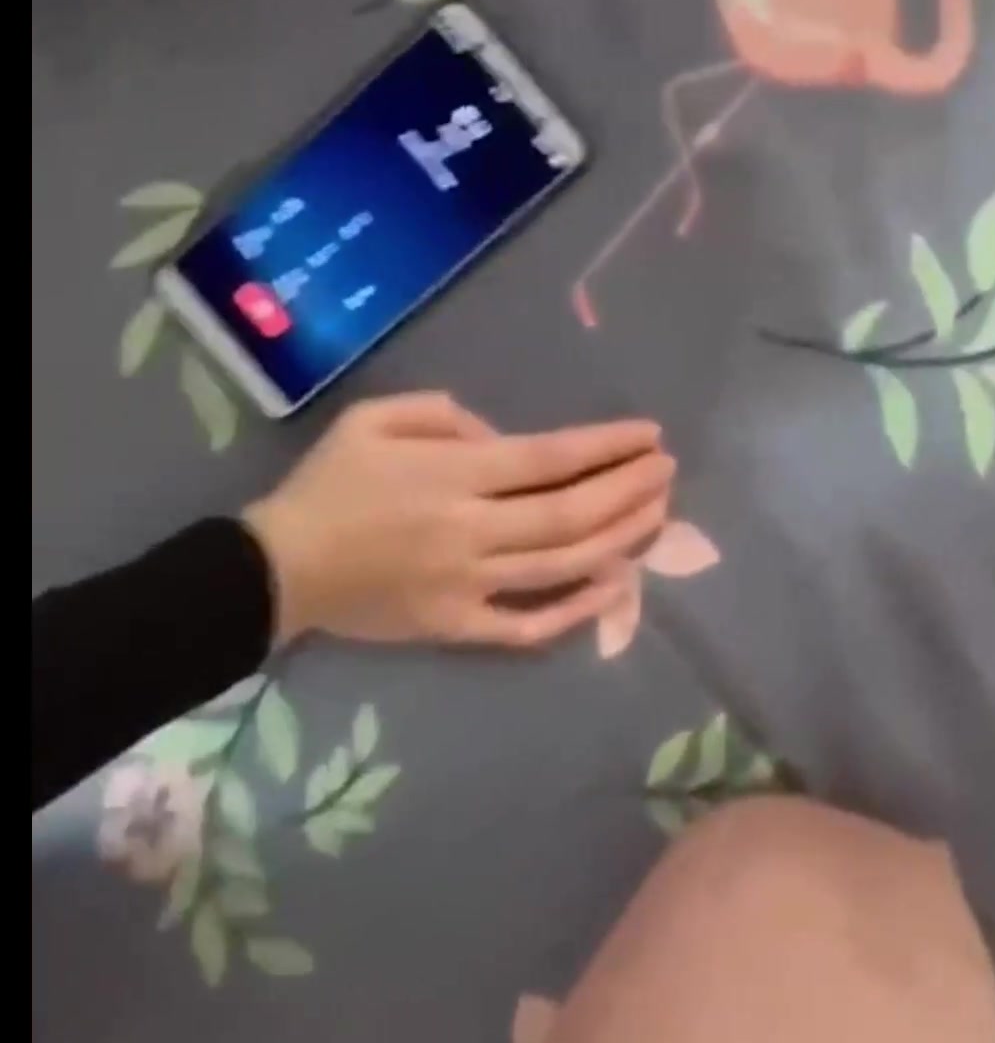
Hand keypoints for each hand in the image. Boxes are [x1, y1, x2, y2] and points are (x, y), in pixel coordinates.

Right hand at [244, 392, 673, 649]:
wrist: (278, 568)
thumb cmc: (326, 484)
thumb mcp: (372, 418)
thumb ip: (443, 415)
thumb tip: (501, 438)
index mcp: (452, 474)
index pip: (549, 458)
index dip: (606, 447)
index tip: (648, 435)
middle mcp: (471, 530)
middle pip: (570, 513)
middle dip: (628, 489)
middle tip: (667, 471)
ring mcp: (468, 585)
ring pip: (563, 566)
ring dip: (619, 540)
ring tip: (657, 516)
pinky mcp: (457, 627)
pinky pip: (528, 625)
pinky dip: (577, 609)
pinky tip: (614, 587)